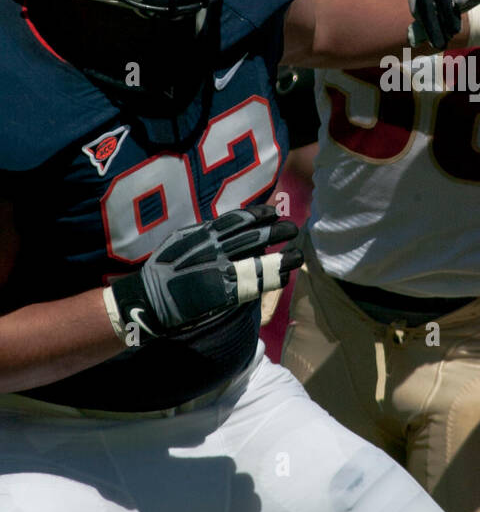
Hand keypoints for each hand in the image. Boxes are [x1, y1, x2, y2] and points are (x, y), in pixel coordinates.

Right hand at [104, 206, 301, 341]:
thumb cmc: (164, 270)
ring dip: (282, 257)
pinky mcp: (225, 292)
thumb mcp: (181, 241)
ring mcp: (221, 271)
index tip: (273, 212)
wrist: (149, 299)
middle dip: (276, 231)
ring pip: (260, 259)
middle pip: (254, 236)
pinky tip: (284, 276)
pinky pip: (255, 284)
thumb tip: (223, 225)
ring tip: (298, 254)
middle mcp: (215, 249)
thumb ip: (203, 232)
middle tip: (293, 229)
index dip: (258, 214)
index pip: (238, 219)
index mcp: (204, 234)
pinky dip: (271, 279)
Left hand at [407, 0, 479, 49]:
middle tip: (440, 44)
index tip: (433, 41)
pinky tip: (463, 8)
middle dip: (432, 24)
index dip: (424, 24)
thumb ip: (431, 18)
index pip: (417, 3)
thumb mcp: (446, 4)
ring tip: (454, 31)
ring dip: (448, 14)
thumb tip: (414, 41)